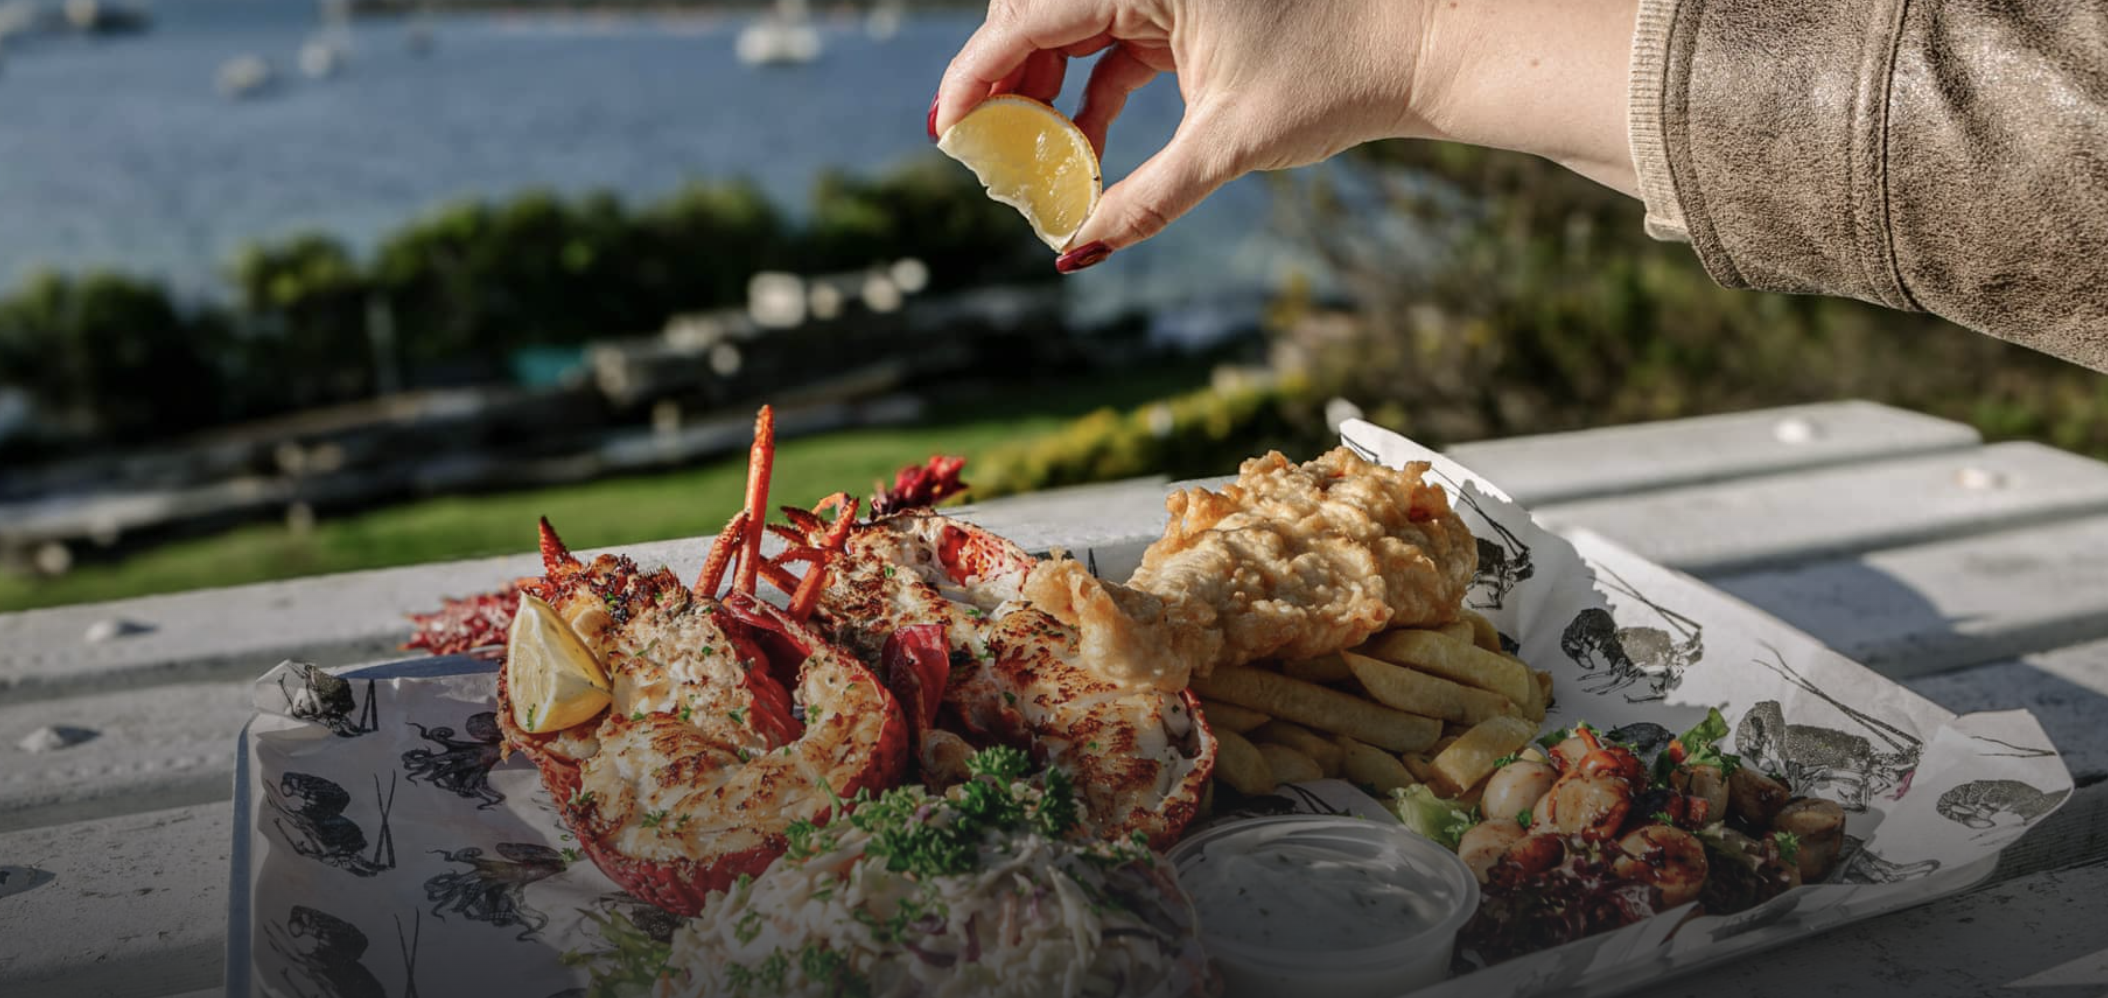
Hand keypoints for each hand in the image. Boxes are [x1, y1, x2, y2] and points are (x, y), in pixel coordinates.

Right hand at [931, 0, 1640, 270]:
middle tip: (982, 152)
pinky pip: (1114, 41)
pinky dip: (1092, 92)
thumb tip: (1076, 257)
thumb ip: (1143, 199)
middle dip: (1005, 83)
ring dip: (1046, 91)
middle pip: (1040, 13)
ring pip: (1074, 27)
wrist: (1422, 44)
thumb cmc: (1338, 78)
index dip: (977, 75)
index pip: (1031, 15)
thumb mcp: (1228, 145)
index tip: (947, 130)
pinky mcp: (1187, 6)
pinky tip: (1082, 152)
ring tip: (1036, 162)